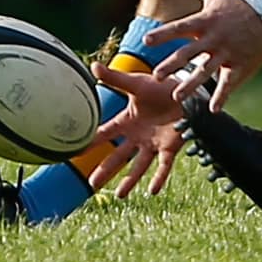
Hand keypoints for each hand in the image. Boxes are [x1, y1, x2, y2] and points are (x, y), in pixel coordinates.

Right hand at [83, 63, 186, 197]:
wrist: (188, 91)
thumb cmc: (161, 86)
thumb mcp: (136, 83)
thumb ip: (115, 78)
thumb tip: (93, 66)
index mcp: (127, 121)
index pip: (106, 133)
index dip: (91, 142)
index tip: (74, 152)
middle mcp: (138, 136)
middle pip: (118, 156)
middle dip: (105, 170)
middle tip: (91, 185)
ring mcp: (154, 144)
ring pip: (139, 166)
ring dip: (130, 180)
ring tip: (120, 195)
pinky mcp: (171, 147)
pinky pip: (164, 165)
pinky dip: (159, 177)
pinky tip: (153, 190)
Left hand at [144, 0, 261, 110]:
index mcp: (205, 20)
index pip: (180, 27)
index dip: (163, 33)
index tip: (147, 40)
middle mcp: (214, 37)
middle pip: (189, 52)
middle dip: (172, 64)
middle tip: (156, 75)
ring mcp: (228, 51)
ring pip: (207, 70)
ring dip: (191, 84)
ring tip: (177, 97)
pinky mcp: (241, 62)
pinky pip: (230, 82)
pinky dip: (222, 96)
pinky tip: (213, 109)